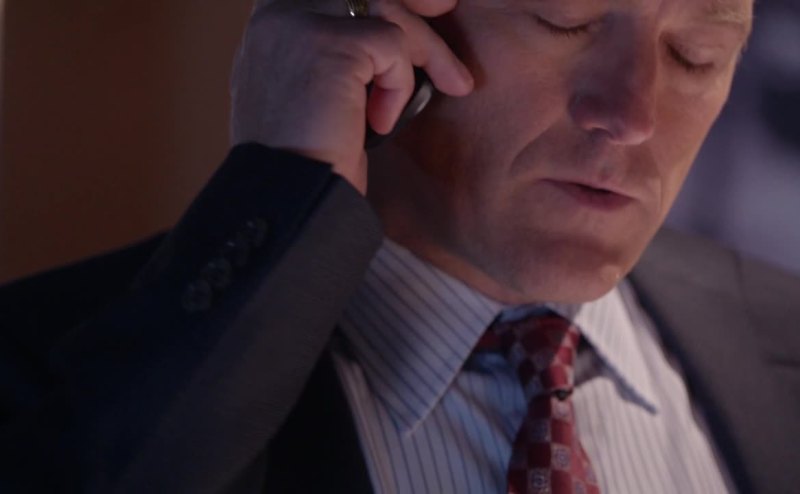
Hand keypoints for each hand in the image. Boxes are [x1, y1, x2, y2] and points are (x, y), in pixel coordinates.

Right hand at [230, 0, 473, 193]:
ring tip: (449, 83)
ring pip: (388, 8)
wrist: (287, 199)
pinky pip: (393, 45)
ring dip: (428, 47)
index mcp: (270, 22)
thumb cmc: (305, 159)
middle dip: (412, 3)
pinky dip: (400, 86)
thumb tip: (391, 38)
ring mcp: (299, 22)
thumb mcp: (316, 93)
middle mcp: (277, 12)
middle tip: (445, 9)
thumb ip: (340, 56)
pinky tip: (381, 124)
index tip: (422, 8)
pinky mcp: (328, 45)